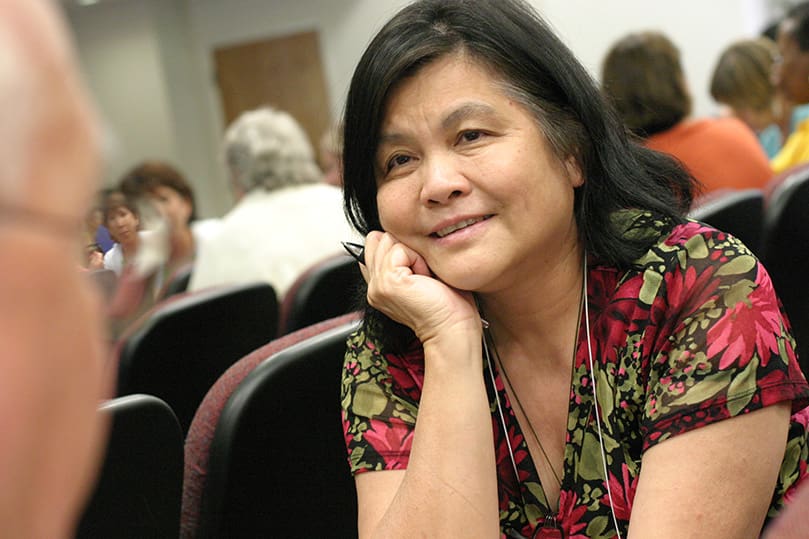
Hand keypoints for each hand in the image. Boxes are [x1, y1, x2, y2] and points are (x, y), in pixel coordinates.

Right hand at [360, 231, 481, 343]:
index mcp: (379, 286)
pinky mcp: (387, 281)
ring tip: (425, 279)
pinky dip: (418, 260)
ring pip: (389, 240)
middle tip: (423, 277)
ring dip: (414, 255)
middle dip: (406, 249)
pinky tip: (425, 280)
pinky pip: (399, 249)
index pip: (374, 246)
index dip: (399, 249)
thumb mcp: (421, 273)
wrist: (453, 328)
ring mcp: (377, 285)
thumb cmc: (448, 306)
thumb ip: (402, 257)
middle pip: (380, 238)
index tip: (419, 272)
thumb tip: (394, 234)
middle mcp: (374, 286)